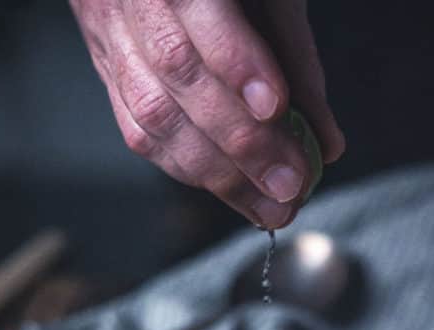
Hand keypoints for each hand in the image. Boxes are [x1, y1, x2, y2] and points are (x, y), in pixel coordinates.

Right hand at [70, 0, 343, 228]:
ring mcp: (111, 36)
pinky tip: (231, 190)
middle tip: (288, 185)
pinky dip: (191, 170)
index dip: (235, 63)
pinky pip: (141, 133)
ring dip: (218, 174)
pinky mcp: (108, 72)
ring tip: (268, 207)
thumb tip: (325, 143)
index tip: (276, 109)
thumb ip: (296, 57)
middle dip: (240, 140)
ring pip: (153, 115)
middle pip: (177, 71)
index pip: (197, 10)